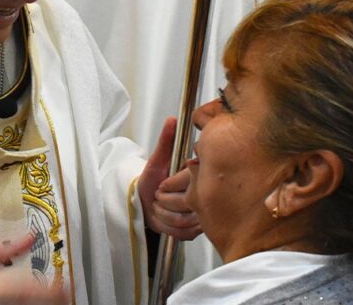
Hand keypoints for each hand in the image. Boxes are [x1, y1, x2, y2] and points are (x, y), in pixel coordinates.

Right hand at [0, 233, 66, 304]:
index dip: (45, 290)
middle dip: (46, 299)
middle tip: (64, 293)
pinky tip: (34, 301)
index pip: (19, 289)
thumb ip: (2, 250)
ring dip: (37, 303)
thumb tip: (30, 237)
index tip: (64, 287)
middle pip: (22, 303)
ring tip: (56, 298)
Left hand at [137, 118, 201, 240]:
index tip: (161, 185)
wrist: (146, 203)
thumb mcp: (156, 160)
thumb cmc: (153, 180)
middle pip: (187, 204)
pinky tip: (164, 218)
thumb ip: (165, 141)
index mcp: (199, 175)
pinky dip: (168, 227)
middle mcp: (206, 194)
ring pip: (185, 220)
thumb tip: (172, 119)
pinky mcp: (198, 230)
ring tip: (159, 206)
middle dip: (166, 202)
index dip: (170, 186)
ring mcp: (203, 214)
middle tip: (158, 196)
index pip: (190, 182)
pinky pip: (184, 233)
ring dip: (165, 215)